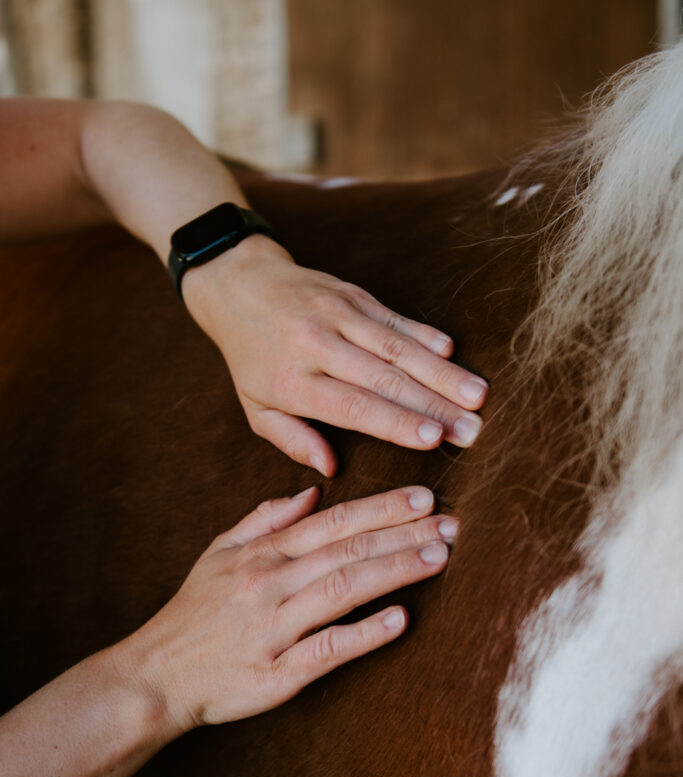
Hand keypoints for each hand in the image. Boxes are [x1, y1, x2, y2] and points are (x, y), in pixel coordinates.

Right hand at [118, 485, 456, 734]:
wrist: (155, 676)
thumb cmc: (193, 615)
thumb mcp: (218, 554)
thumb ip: (263, 520)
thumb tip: (311, 492)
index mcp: (260, 554)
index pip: (331, 521)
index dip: (381, 508)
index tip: (424, 497)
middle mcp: (268, 584)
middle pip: (345, 550)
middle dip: (403, 534)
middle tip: (452, 525)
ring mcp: (272, 629)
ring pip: (341, 590)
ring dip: (393, 571)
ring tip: (438, 558)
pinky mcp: (275, 675)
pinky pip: (324, 651)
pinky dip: (363, 634)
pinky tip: (401, 620)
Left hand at [182, 235, 486, 475]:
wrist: (239, 284)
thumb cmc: (252, 358)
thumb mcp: (256, 408)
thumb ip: (293, 440)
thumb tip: (330, 470)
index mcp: (292, 381)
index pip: (353, 406)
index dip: (396, 422)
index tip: (433, 439)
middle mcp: (316, 345)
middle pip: (384, 379)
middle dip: (434, 405)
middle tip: (472, 429)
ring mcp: (337, 315)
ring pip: (397, 347)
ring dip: (441, 373)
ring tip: (477, 396)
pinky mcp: (353, 294)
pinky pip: (395, 317)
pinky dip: (425, 334)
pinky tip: (452, 353)